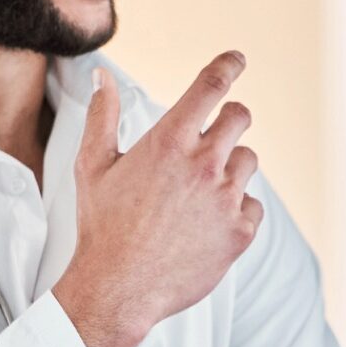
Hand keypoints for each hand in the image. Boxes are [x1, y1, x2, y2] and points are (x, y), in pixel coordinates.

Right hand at [54, 54, 264, 346]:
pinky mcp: (240, 231)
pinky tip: (208, 223)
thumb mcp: (92, 165)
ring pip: (248, 161)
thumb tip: (103, 76)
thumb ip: (102, 116)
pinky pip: (252, 205)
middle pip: (240, 118)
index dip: (228, 66)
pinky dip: (237, 209)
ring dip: (231, 167)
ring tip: (201, 190)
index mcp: (169, 141)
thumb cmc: (102, 226)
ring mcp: (226, 199)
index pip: (210, 87)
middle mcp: (204, 164)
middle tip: (220, 130)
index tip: (237, 59)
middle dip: (232, 118)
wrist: (119, 287)